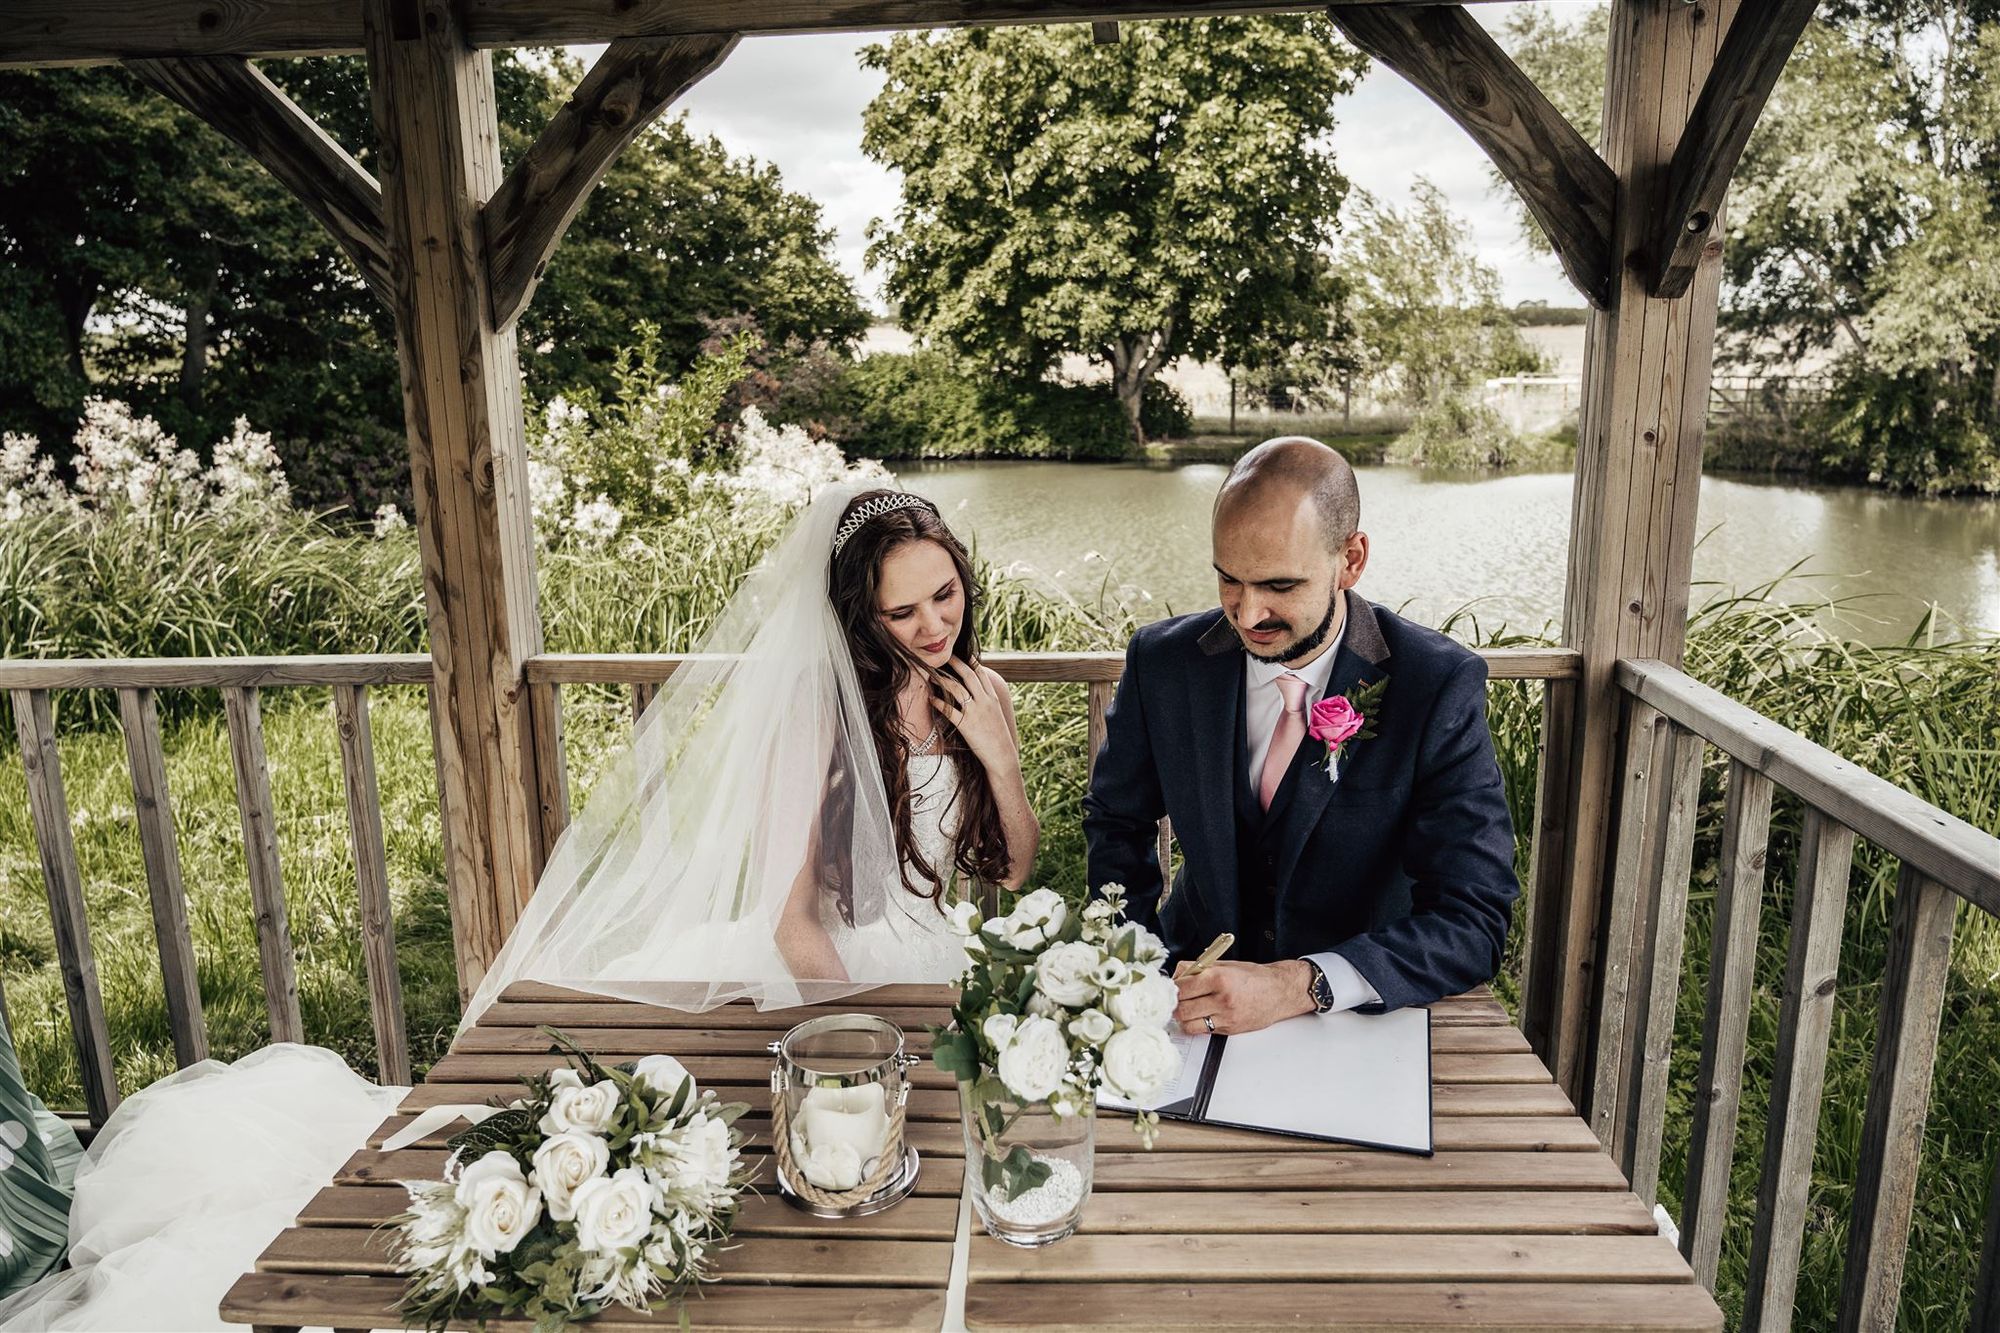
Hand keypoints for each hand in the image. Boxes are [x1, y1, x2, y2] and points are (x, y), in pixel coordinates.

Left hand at [931, 657, 1015, 770]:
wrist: (1002, 756)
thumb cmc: (998, 737)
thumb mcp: (996, 715)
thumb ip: (987, 702)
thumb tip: (977, 693)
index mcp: (992, 698)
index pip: (981, 674)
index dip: (971, 661)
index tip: (962, 653)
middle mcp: (985, 702)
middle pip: (968, 676)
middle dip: (955, 663)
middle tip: (943, 656)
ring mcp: (975, 713)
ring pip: (957, 689)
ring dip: (942, 680)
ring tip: (931, 674)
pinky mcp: (966, 725)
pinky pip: (949, 711)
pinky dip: (939, 703)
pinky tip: (930, 699)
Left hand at [1173, 959, 1313, 1035]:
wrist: (1280, 992)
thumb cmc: (1255, 977)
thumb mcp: (1225, 964)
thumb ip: (1199, 969)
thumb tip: (1177, 975)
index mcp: (1219, 978)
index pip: (1182, 987)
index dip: (1172, 987)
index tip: (1171, 987)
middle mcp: (1222, 999)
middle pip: (1182, 1008)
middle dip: (1175, 1004)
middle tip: (1175, 999)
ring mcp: (1226, 1017)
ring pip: (1189, 1023)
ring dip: (1183, 1017)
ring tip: (1186, 1009)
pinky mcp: (1229, 1029)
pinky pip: (1203, 1030)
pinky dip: (1196, 1024)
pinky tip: (1199, 1015)